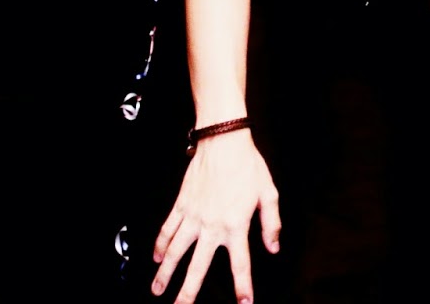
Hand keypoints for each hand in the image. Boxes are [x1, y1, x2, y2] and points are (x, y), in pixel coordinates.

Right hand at [152, 131, 279, 303]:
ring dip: (165, 273)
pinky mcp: (181, 205)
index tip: (243, 302)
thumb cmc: (248, 165)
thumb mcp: (268, 194)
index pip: (240, 263)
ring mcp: (193, 216)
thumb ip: (271, 223)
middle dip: (189, 292)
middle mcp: (212, 225)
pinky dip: (160, 244)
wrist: (223, 141)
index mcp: (236, 224)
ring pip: (175, 252)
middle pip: (198, 267)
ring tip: (157, 291)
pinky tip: (156, 257)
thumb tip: (273, 247)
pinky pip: (167, 229)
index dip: (242, 286)